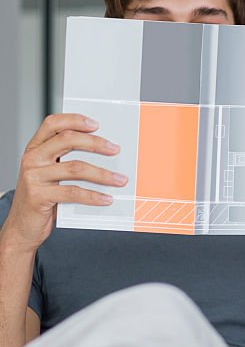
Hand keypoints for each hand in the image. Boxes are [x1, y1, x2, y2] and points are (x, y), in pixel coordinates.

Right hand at [0, 114, 125, 252]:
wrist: (22, 226)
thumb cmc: (42, 196)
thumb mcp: (51, 173)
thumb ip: (67, 159)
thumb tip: (105, 151)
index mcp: (35, 148)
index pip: (52, 124)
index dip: (74, 120)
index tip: (96, 124)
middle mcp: (32, 159)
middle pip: (67, 140)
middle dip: (96, 143)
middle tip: (116, 150)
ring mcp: (34, 177)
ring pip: (75, 167)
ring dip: (103, 174)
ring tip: (120, 179)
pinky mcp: (38, 196)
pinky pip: (73, 192)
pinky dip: (93, 196)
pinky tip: (106, 199)